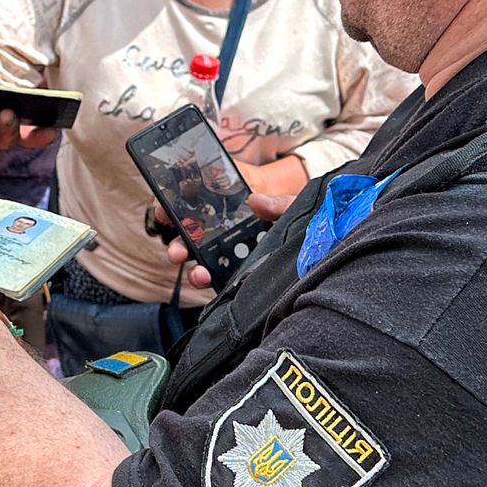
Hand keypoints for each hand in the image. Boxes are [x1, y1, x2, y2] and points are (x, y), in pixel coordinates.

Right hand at [163, 193, 292, 289]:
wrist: (323, 244)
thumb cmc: (305, 221)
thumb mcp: (294, 206)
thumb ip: (278, 202)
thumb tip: (256, 202)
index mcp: (234, 213)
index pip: (197, 208)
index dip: (175, 208)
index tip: (163, 210)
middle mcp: (227, 237)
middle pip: (194, 240)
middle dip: (179, 245)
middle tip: (177, 251)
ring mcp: (234, 260)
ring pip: (203, 264)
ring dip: (193, 269)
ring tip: (198, 273)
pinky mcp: (242, 281)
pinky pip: (222, 284)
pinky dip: (213, 284)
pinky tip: (212, 283)